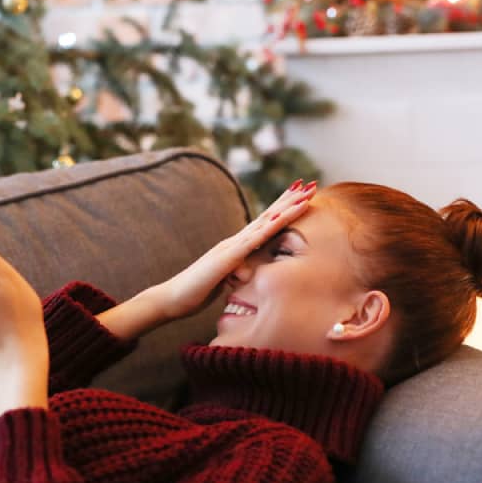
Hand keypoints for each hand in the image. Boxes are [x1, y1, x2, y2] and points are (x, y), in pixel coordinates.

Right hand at [156, 179, 316, 320]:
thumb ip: (238, 272)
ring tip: (303, 194)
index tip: (301, 195)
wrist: (172, 299)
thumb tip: (250, 272)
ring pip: (264, 224)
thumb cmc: (197, 292)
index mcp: (237, 247)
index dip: (283, 208)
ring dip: (285, 208)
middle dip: (289, 200)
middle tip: (309, 184)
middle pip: (268, 216)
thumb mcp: (226, 280)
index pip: (265, 224)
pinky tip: (279, 218)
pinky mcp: (225, 259)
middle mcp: (235, 241)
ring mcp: (230, 247)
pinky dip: (266, 229)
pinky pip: (250, 242)